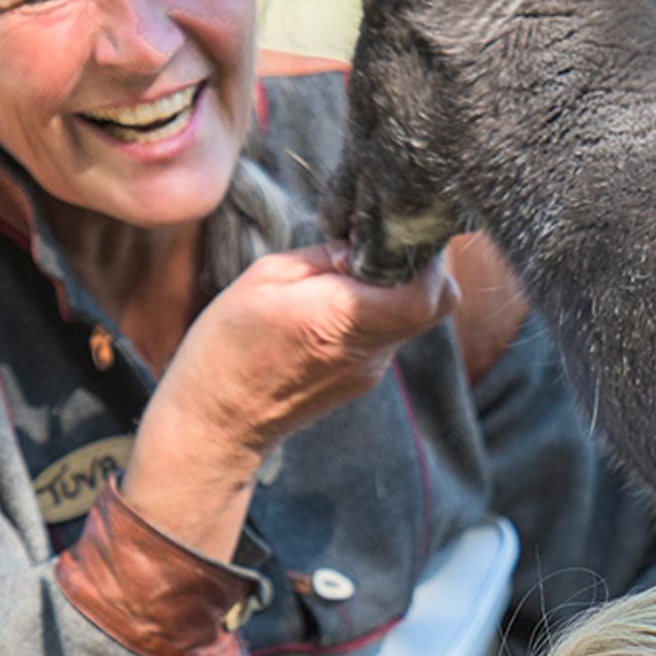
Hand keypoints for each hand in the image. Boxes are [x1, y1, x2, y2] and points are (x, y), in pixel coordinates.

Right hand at [148, 242, 457, 464]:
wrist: (217, 425)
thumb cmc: (227, 347)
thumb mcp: (265, 277)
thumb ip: (326, 257)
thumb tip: (365, 241)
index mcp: (337, 318)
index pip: (423, 292)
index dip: (423, 255)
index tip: (396, 230)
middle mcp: (366, 350)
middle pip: (437, 303)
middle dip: (424, 265)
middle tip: (382, 244)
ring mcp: (371, 370)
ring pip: (418, 317)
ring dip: (398, 286)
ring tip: (350, 273)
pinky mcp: (365, 379)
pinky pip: (391, 333)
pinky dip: (379, 309)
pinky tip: (340, 303)